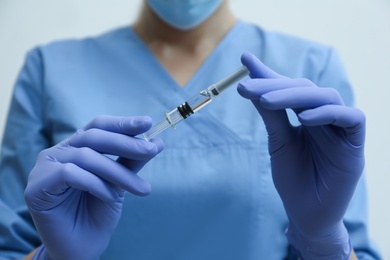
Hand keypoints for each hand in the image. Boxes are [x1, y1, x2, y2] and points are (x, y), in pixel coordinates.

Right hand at [25, 115, 163, 259]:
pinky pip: (70, 174)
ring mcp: (45, 167)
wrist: (82, 247)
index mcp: (76, 147)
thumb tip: (156, 143)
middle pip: (93, 137)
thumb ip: (132, 161)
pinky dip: (95, 184)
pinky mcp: (37, 186)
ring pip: (86, 157)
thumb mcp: (120, 182)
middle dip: (125, 143)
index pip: (98, 125)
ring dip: (118, 172)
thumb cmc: (98, 211)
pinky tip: (110, 197)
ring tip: (140, 189)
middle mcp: (58, 152)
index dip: (122, 123)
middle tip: (151, 151)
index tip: (147, 122)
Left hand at [238, 53, 364, 258]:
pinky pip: (350, 118)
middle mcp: (325, 118)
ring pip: (326, 97)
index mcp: (307, 116)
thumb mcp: (278, 142)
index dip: (269, 74)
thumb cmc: (293, 179)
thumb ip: (270, 114)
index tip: (245, 60)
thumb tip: (251, 84)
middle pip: (306, 89)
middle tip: (248, 87)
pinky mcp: (355, 144)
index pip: (289, 89)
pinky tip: (303, 119)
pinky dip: (327, 114)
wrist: (306, 214)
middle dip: (276, 86)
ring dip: (295, 96)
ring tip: (266, 102)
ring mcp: (341, 129)